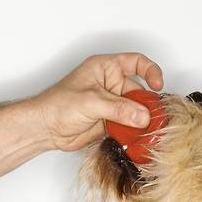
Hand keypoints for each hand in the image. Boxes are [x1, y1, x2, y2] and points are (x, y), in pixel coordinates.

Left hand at [32, 53, 163, 151]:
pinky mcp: (110, 121)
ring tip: (148, 131)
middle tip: (154, 118)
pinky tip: (137, 139)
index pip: (135, 62)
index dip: (150, 71)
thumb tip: (142, 116)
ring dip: (142, 121)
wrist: (44, 129)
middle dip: (147, 104)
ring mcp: (111, 104)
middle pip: (139, 91)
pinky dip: (134, 133)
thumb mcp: (91, 102)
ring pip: (135, 111)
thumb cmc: (57, 105)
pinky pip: (128, 126)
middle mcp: (110, 84)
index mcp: (105, 68)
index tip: (157, 85)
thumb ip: (119, 109)